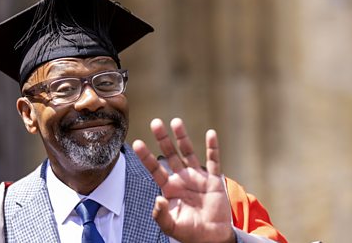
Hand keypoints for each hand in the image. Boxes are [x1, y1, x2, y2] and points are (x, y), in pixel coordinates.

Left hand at [132, 118, 234, 242]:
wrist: (212, 238)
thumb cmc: (190, 232)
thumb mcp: (171, 227)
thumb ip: (161, 215)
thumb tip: (157, 199)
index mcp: (169, 188)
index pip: (155, 169)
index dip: (146, 156)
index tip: (137, 143)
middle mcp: (182, 178)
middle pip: (170, 154)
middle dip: (163, 139)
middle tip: (155, 123)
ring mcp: (198, 177)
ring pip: (188, 152)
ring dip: (182, 138)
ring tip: (176, 122)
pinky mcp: (214, 180)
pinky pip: (214, 160)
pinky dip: (213, 147)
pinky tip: (210, 134)